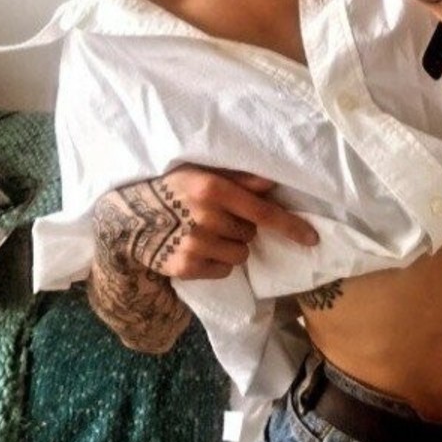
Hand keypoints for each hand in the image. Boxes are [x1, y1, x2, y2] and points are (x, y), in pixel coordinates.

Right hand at [93, 165, 318, 280]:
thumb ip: (238, 178)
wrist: (128, 219)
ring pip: (240, 254)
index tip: (312, 238)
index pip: (263, 212)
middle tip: (217, 217)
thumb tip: (271, 183)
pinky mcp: (187, 267)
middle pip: (250, 233)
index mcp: (213, 189)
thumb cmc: (171, 188)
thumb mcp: (201, 172)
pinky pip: (223, 270)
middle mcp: (206, 217)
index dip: (291, 226)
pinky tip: (198, 247)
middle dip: (241, 227)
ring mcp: (196, 245)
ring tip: (207, 233)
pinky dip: (216, 262)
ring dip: (230, 246)